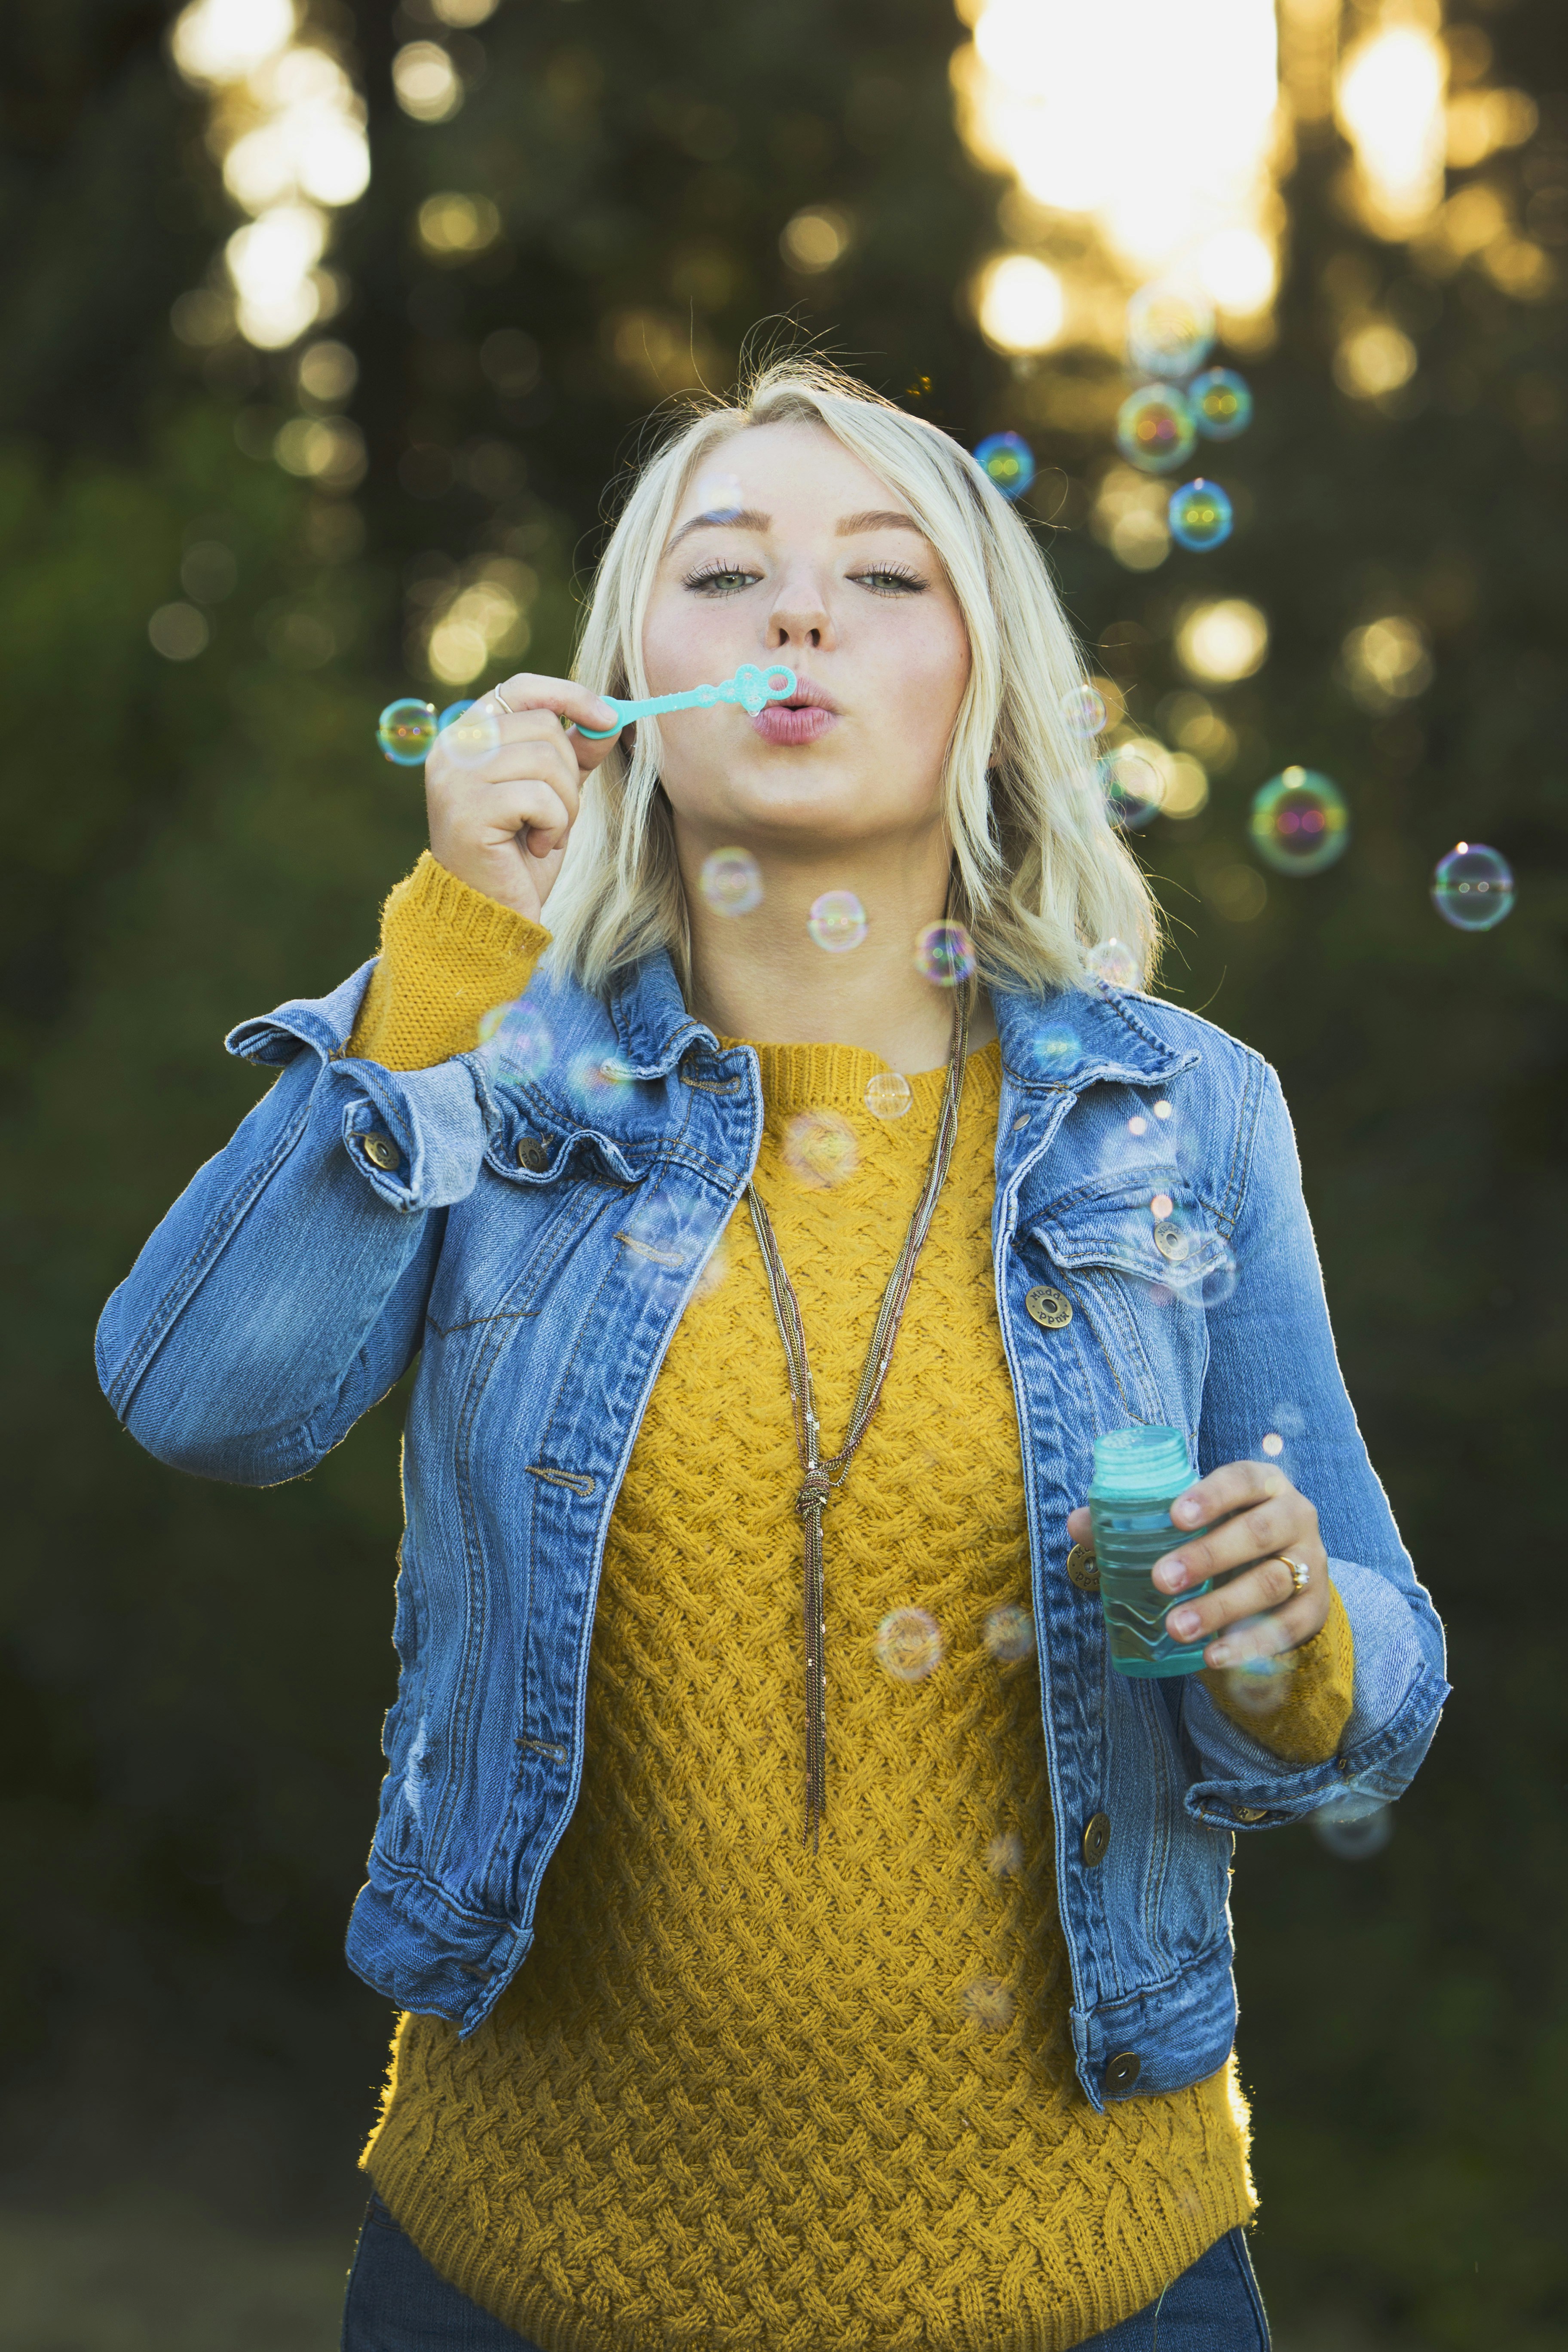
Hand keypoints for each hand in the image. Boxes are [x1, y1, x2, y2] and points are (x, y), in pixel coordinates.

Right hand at [424, 672, 620, 924]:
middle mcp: (453, 747)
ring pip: (546, 760)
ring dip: (565, 804)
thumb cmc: (520, 854)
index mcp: (467, 735)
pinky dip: (554, 826)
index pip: (521, 688)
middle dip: (570, 773)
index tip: (609, 717)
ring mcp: (455, 777)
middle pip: (544, 725)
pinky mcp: (467, 809)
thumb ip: (573, 754)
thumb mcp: (553, 794)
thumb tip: (608, 718)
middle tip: (556, 814)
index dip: (570, 695)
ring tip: (545, 833)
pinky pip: (539, 797)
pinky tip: (536, 847)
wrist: (490, 913)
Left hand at [1065, 1460, 1329, 1668]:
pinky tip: (1212, 1656)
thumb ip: (1137, 1520)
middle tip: (1161, 1579)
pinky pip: (1286, 1627)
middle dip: (1208, 1555)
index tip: (1175, 1515)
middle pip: (1258, 1531)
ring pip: (1270, 1582)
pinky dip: (1248, 1643)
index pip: (1243, 1479)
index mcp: (1263, 1484)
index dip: (1212, 1494)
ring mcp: (1311, 1563)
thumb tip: (1077, 1523)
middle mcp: (1295, 1517)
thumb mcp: (1190, 1522)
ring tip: (1175, 1627)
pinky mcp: (1314, 1608)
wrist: (1283, 1575)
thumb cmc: (1221, 1535)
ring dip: (1221, 1606)